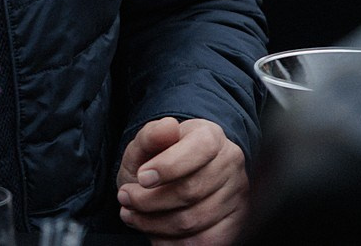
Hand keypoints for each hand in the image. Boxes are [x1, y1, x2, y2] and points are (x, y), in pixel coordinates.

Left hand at [115, 117, 246, 243]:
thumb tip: (167, 127)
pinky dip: (170, 241)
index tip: (141, 177)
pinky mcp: (234, 225)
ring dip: (153, 223)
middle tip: (125, 198)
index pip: (199, 149)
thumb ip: (151, 135)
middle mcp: (230, 164)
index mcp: (211, 136)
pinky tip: (153, 231)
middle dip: (149, 200)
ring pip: (192, 221)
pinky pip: (201, 243)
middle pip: (190, 191)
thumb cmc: (157, 159)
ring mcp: (236, 195)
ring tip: (132, 214)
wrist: (172, 180)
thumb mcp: (146, 143)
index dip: (168, 166)